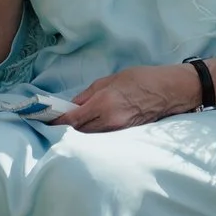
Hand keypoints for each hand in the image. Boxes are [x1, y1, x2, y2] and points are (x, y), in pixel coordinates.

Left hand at [62, 65, 197, 132]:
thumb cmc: (142, 79)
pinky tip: (91, 127)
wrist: (170, 90)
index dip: (56, 122)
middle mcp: (109, 121)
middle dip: (65, 128)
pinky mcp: (125, 135)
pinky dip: (93, 134)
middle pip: (78, 132)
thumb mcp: (111, 79)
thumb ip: (89, 94)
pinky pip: (103, 137)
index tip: (45, 122)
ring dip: (79, 132)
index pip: (72, 119)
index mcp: (103, 103)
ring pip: (90, 137)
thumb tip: (73, 105)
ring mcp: (118, 131)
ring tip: (72, 124)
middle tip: (56, 122)